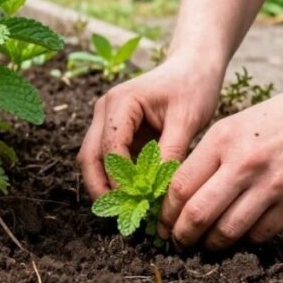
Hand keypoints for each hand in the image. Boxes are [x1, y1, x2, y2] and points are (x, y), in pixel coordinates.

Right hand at [77, 56, 221, 198]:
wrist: (193, 67)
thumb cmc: (192, 87)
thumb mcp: (186, 120)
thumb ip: (170, 153)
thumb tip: (158, 191)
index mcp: (120, 102)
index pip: (110, 149)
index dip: (120, 180)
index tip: (138, 203)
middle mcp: (105, 110)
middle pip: (89, 157)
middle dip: (102, 188)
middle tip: (122, 216)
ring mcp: (107, 121)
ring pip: (93, 160)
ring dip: (107, 186)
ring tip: (128, 211)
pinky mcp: (116, 131)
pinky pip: (108, 160)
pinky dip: (117, 179)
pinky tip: (135, 197)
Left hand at [157, 82, 282, 248]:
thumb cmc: (280, 118)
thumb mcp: (234, 125)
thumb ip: (208, 156)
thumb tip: (181, 192)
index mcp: (222, 140)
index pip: (181, 186)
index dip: (166, 212)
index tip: (162, 222)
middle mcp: (244, 164)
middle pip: (198, 214)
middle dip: (181, 235)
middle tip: (177, 241)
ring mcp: (271, 186)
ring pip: (227, 231)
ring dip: (211, 243)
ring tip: (206, 243)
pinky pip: (259, 234)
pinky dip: (245, 239)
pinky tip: (240, 233)